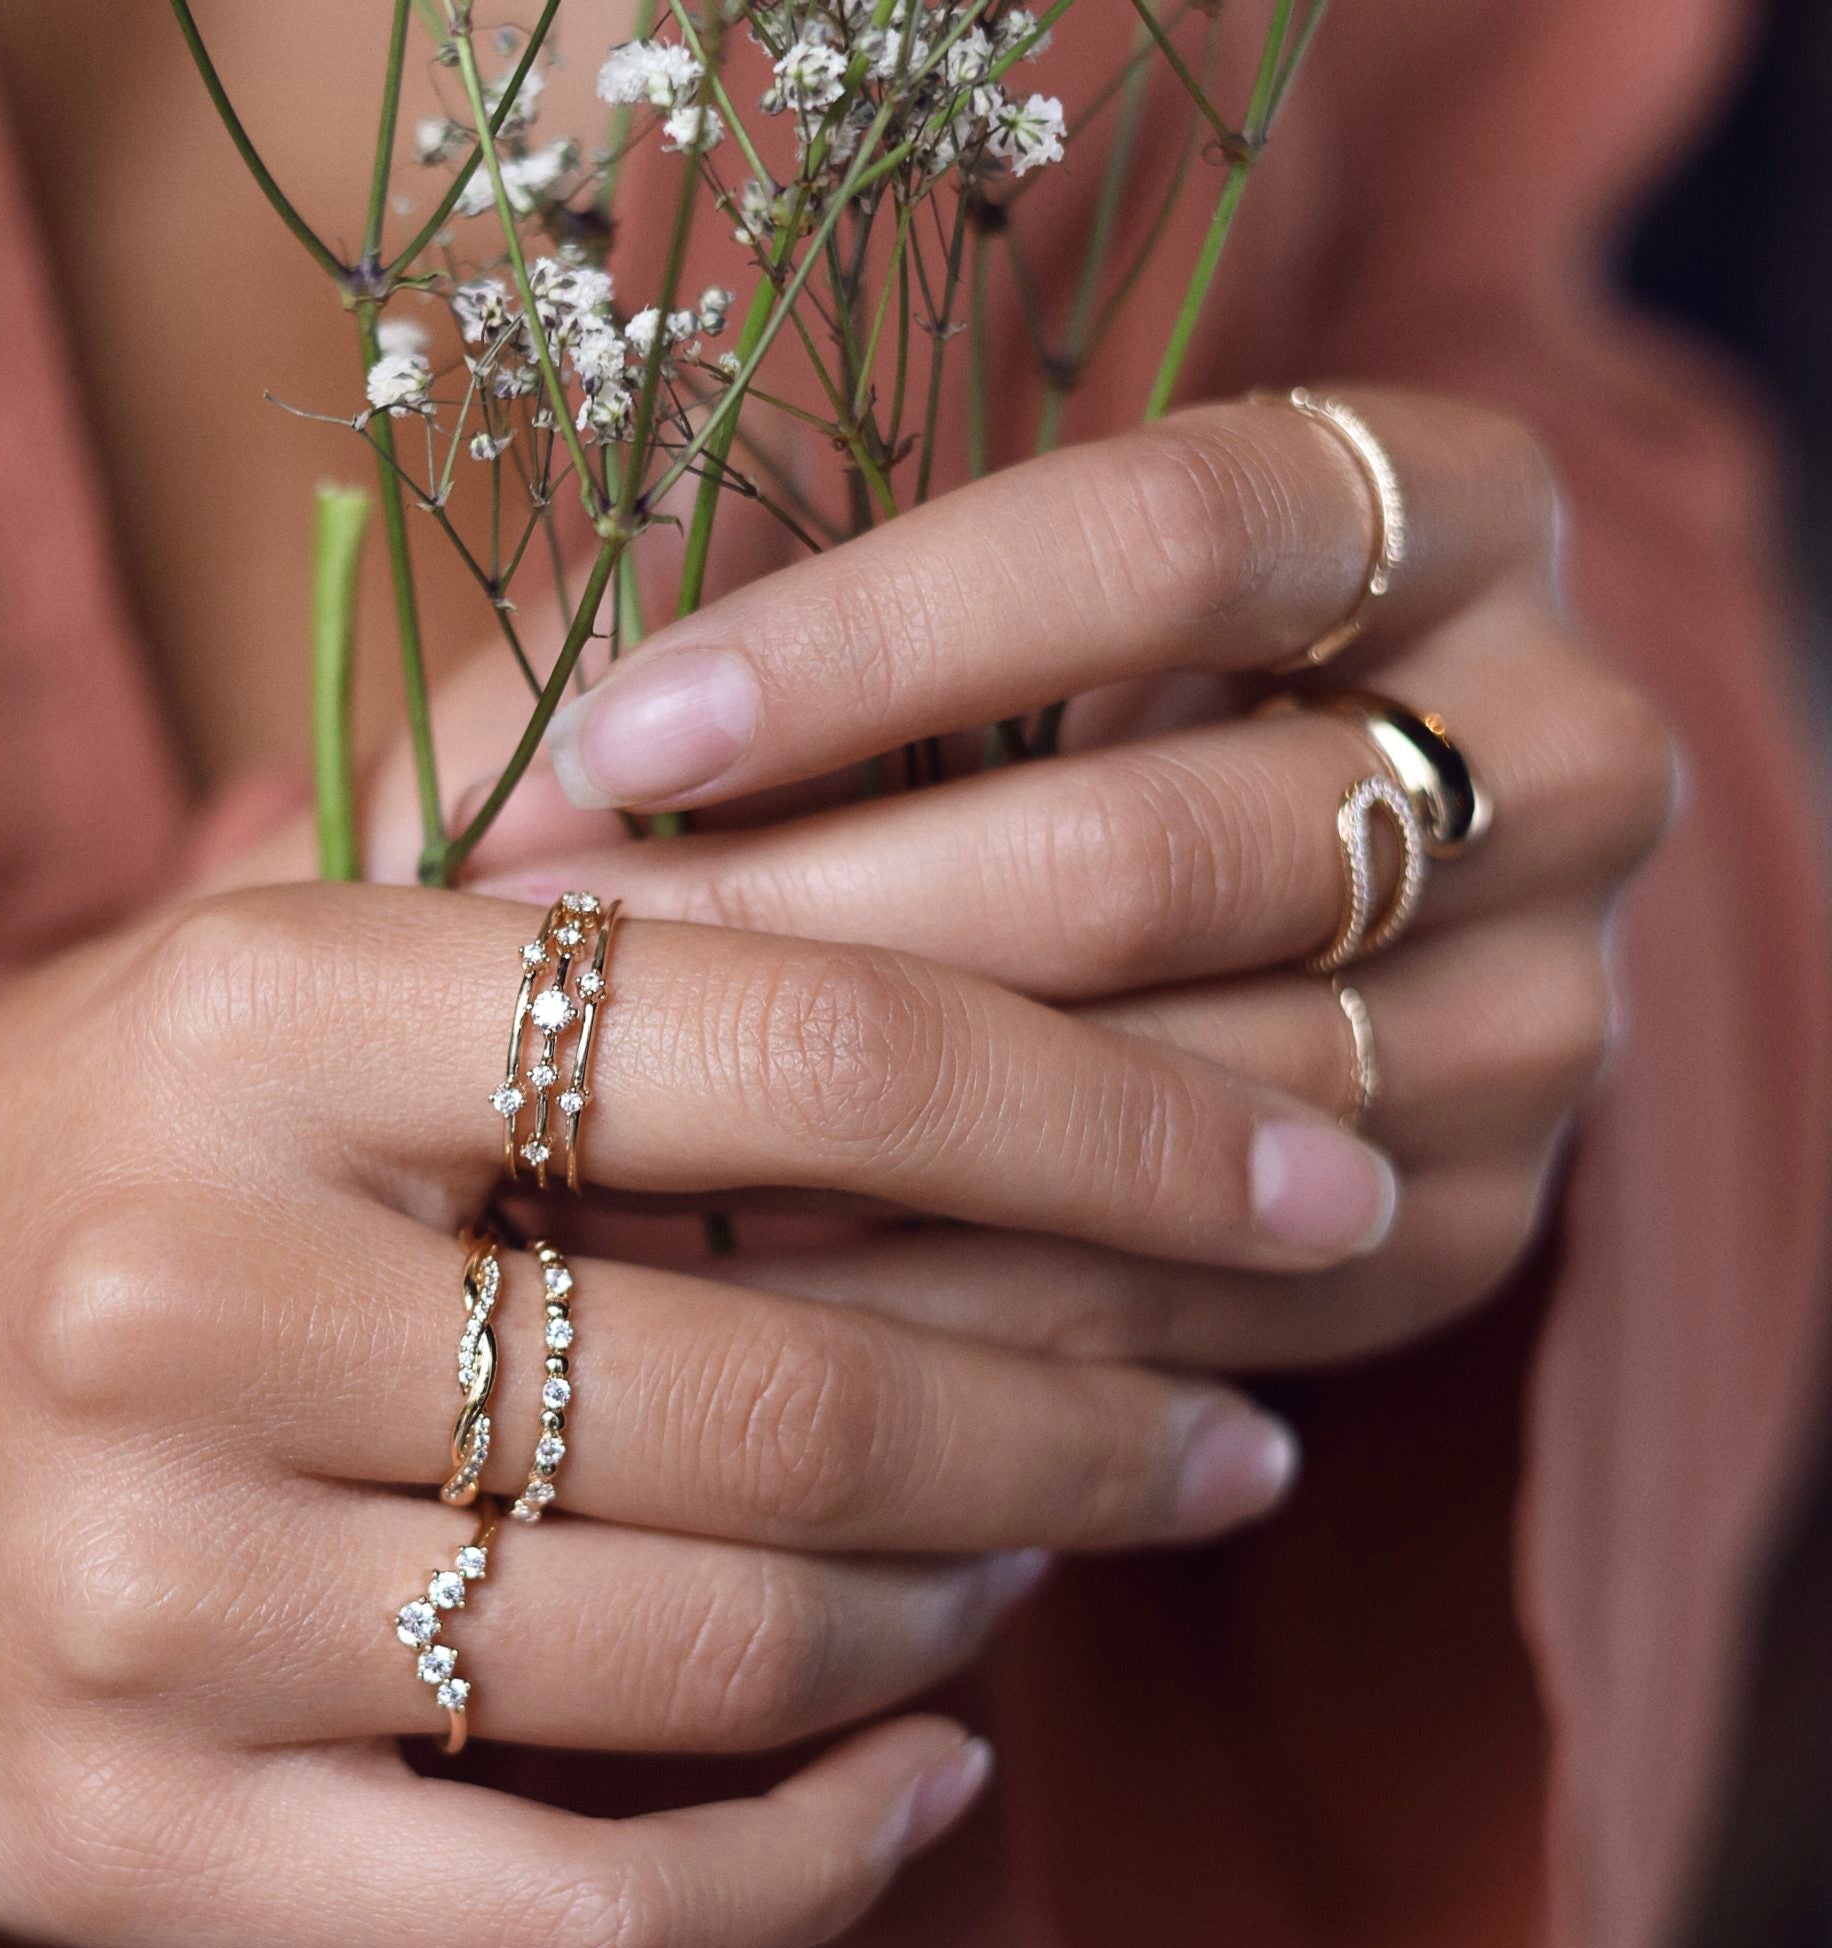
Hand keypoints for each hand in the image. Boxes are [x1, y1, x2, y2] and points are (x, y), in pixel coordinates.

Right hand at [0, 881, 1393, 1947]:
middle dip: (1095, 1413)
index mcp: (247, 1013)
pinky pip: (588, 1914)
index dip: (1119, 1117)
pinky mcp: (146, 1843)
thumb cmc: (84, 1183)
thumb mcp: (266, 972)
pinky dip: (818, 1870)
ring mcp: (154, 1600)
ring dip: (960, 1609)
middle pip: (799, 1385)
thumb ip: (572, 912)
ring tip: (1033, 1555)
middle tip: (1227, 1423)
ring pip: (720, 1652)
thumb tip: (981, 916)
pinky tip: (923, 1790)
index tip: (1311, 1178)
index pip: (799, 1037)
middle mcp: (182, 1300)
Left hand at [443, 390, 1666, 1369]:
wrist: (1232, 961)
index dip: (871, 635)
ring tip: (581, 1151)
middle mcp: (1561, 751)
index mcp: (1433, 510)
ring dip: (851, 1144)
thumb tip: (521, 765)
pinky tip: (732, 1296)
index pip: (1166, 536)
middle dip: (800, 929)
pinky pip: (1184, 1295)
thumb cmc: (1004, 747)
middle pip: (1146, 851)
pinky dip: (949, 1303)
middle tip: (538, 979)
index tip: (617, 732)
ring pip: (1169, 1102)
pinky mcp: (1478, 1229)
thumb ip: (738, 637)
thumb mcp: (905, 633)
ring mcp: (1547, 1012)